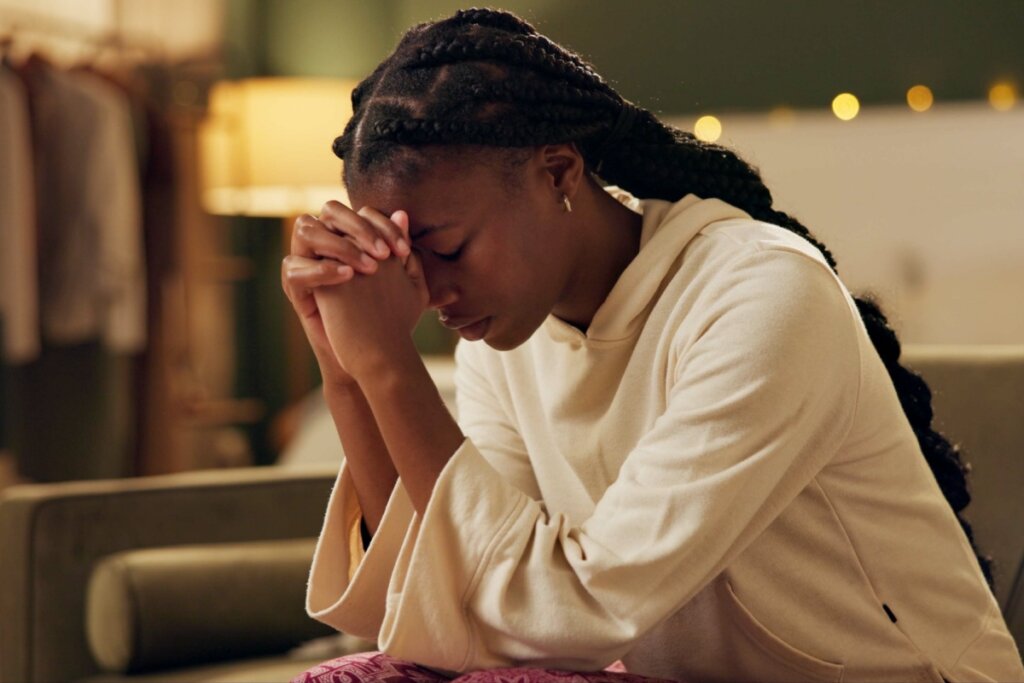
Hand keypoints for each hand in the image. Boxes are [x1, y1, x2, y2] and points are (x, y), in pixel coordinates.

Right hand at [281, 201, 411, 386]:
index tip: (404, 251)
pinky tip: (347, 277)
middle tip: (384, 254)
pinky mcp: (295, 286)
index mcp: (352, 238)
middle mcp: (326, 244)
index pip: (362, 212)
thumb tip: (403, 214)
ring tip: (367, 269)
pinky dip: (320, 268)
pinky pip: (293, 266)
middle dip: (358, 227)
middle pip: (331, 210)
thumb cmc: (390, 318)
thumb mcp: (405, 282)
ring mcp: (307, 262)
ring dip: (338, 245)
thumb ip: (402, 249)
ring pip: (304, 229)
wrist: (372, 356)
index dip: (383, 225)